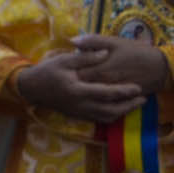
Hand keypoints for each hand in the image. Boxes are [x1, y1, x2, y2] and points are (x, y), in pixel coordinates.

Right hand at [15, 38, 167, 122]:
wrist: (31, 88)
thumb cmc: (47, 71)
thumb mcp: (64, 59)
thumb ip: (86, 57)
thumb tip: (106, 53)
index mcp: (78, 90)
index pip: (107, 93)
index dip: (124, 92)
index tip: (139, 88)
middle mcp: (81, 105)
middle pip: (111, 110)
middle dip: (129, 106)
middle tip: (143, 99)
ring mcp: (79, 112)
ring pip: (106, 117)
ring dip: (122, 112)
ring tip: (134, 104)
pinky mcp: (77, 116)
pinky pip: (99, 119)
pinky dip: (112, 115)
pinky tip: (118, 108)